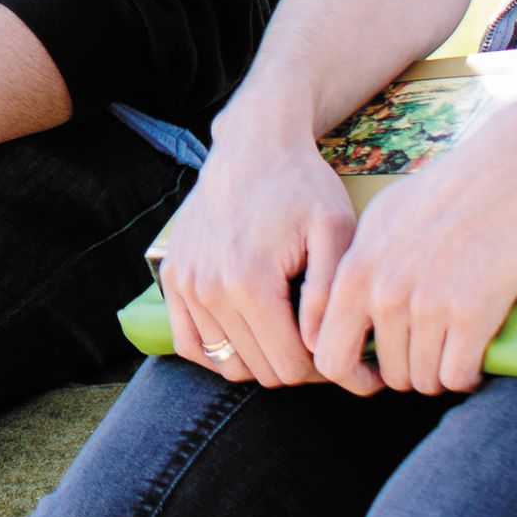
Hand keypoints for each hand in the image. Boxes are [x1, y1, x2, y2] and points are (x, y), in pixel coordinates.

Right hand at [160, 106, 357, 387]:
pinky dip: (221, 352)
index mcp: (249, 281)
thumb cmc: (302, 187)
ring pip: (227, 364)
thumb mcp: (335, 233)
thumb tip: (322, 350)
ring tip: (290, 332)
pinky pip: (190, 345)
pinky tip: (250, 333)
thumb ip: (328, 298)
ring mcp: (185, 284)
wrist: (253, 145)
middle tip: (322, 339)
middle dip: (299, 365)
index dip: (327, 367)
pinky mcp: (172, 278)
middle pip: (262, 371)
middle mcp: (208, 288)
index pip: (291, 367)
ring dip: (263, 359)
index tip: (344, 348)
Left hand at [302, 115, 516, 395]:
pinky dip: (467, 375)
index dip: (351, 374)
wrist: (504, 173)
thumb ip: (359, 267)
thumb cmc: (443, 193)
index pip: (328, 356)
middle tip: (427, 356)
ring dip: (438, 374)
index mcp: (354, 273)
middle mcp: (384, 294)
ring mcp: (427, 306)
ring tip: (452, 352)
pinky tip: (474, 356)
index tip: (374, 371)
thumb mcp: (379, 222)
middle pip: (386, 376)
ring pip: (424, 381)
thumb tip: (348, 308)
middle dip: (406, 373)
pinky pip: (459, 376)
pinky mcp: (472, 314)